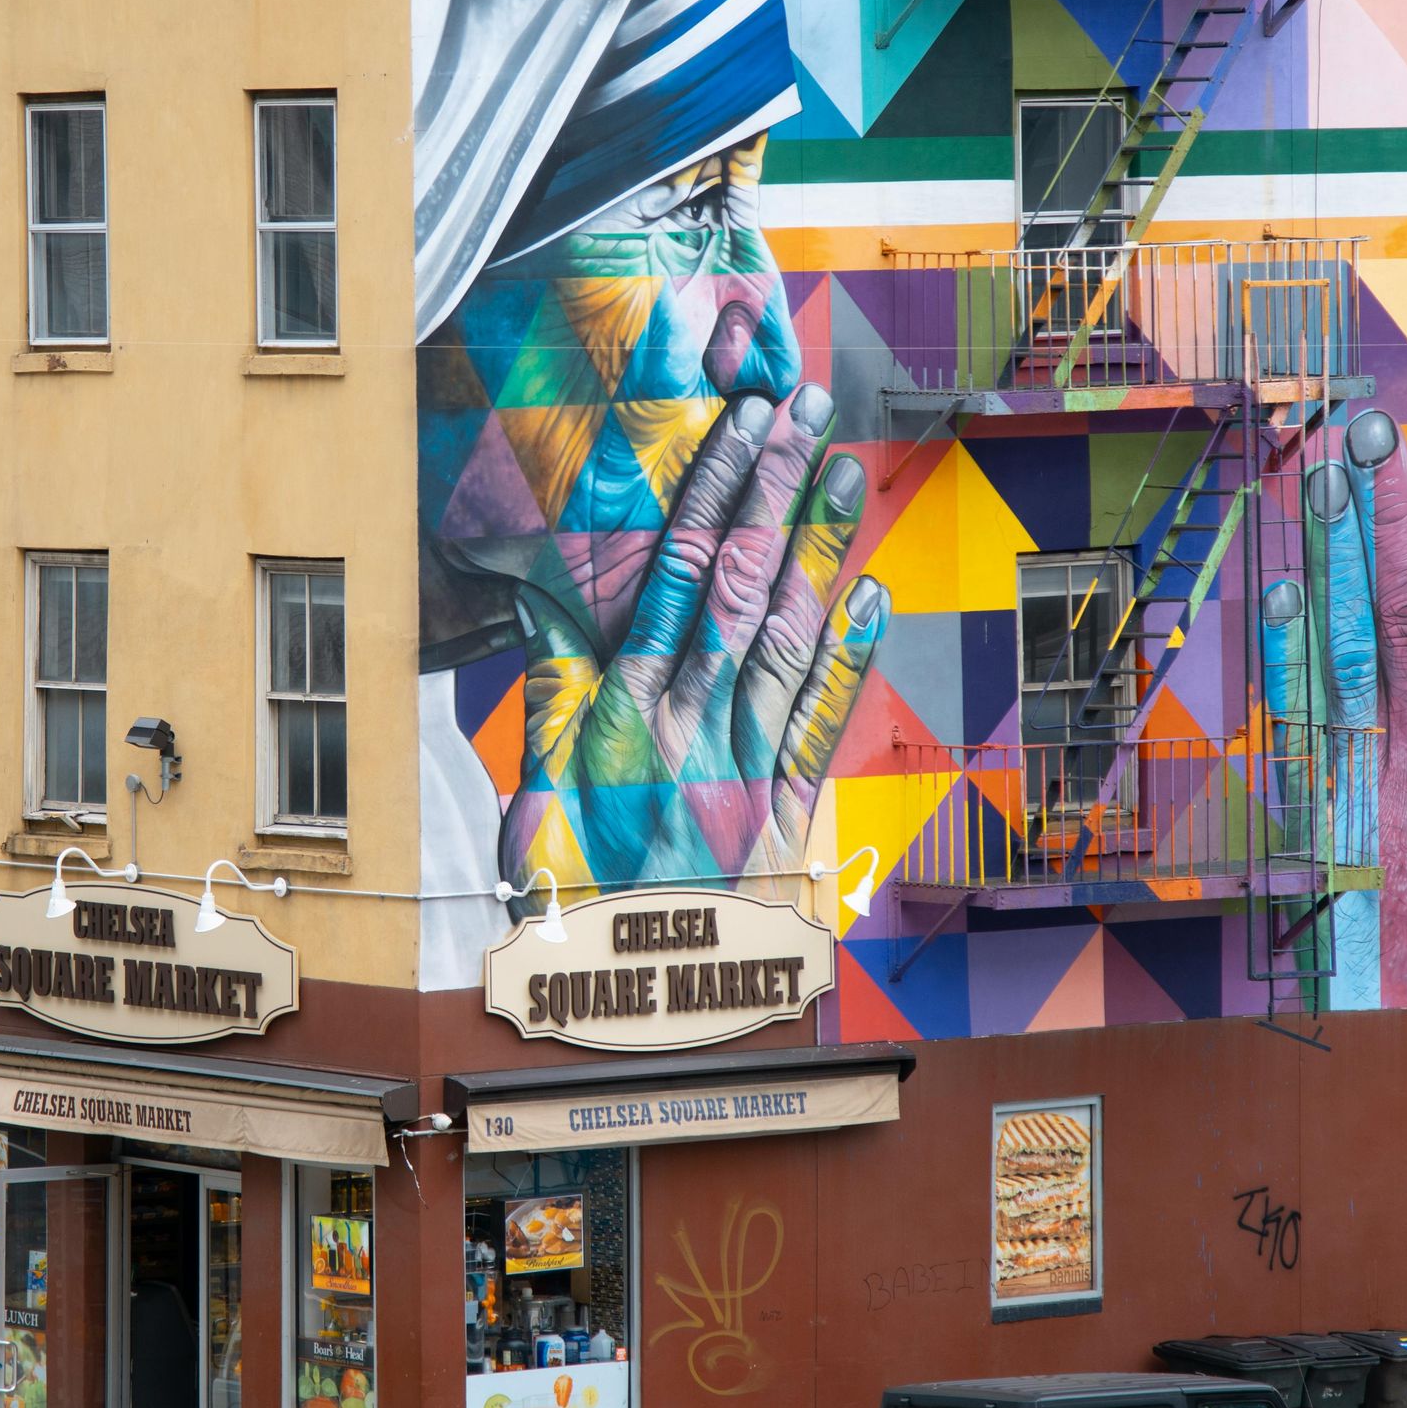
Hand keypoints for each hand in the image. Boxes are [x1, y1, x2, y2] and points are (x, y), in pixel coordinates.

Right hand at [503, 385, 883, 889]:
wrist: (628, 999)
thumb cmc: (567, 885)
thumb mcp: (535, 781)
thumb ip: (549, 686)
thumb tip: (540, 594)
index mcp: (629, 711)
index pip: (678, 576)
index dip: (714, 492)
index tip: (738, 422)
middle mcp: (695, 726)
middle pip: (744, 584)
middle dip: (776, 489)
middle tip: (806, 408)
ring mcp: (747, 767)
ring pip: (789, 636)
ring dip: (818, 547)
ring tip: (843, 469)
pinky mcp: (785, 812)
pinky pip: (821, 721)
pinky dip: (849, 655)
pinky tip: (871, 593)